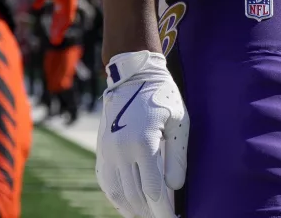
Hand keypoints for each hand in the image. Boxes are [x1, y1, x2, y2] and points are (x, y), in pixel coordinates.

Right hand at [33, 0, 79, 44]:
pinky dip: (63, 25)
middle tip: (55, 41)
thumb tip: (36, 8)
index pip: (61, 13)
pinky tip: (59, 32)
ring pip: (66, 20)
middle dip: (58, 30)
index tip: (53, 32)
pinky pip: (67, 16)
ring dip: (60, 31)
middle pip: (64, 18)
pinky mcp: (69, 1)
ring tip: (55, 41)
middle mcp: (70, 0)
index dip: (57, 23)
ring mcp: (70, 0)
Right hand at [96, 51, 188, 217]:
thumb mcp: (179, 121)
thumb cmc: (163, 97)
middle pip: (135, 197)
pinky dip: (118, 199)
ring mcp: (108, 153)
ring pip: (118, 194)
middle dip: (150, 213)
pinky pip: (107, 184)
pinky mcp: (101, 152)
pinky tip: (130, 205)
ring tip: (148, 216)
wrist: (133, 77)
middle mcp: (121, 151)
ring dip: (133, 211)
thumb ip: (178, 157)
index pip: (153, 190)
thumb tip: (174, 189)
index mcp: (143, 143)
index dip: (163, 210)